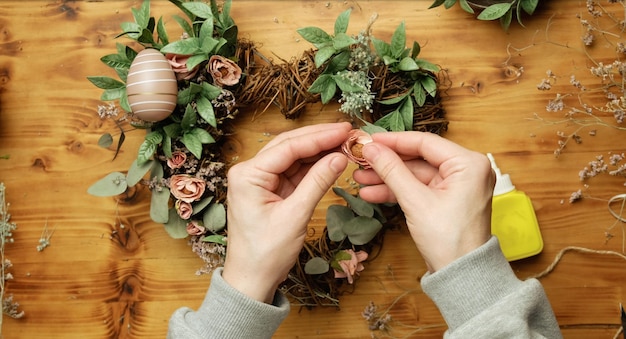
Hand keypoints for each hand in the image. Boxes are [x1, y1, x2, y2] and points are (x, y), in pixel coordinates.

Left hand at [222, 122, 350, 302]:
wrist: (252, 280)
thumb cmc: (266, 253)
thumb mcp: (295, 216)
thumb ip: (317, 183)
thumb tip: (340, 157)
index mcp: (248, 175)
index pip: (288, 147)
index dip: (319, 137)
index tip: (344, 130)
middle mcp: (250, 172)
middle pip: (290, 146)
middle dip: (319, 138)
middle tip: (348, 131)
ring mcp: (260, 180)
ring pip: (293, 157)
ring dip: (319, 151)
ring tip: (345, 143)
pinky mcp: (270, 190)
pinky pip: (294, 172)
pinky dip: (313, 166)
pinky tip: (332, 158)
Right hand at [353, 132, 494, 271]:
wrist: (460, 275)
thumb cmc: (449, 239)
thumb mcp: (416, 201)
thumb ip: (392, 170)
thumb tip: (370, 148)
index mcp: (468, 164)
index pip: (425, 142)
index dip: (394, 140)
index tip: (369, 139)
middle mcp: (466, 170)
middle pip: (418, 158)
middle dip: (387, 163)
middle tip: (360, 160)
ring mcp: (457, 186)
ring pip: (415, 175)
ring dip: (387, 178)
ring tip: (359, 179)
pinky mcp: (447, 199)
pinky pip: (419, 188)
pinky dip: (398, 191)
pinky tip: (372, 193)